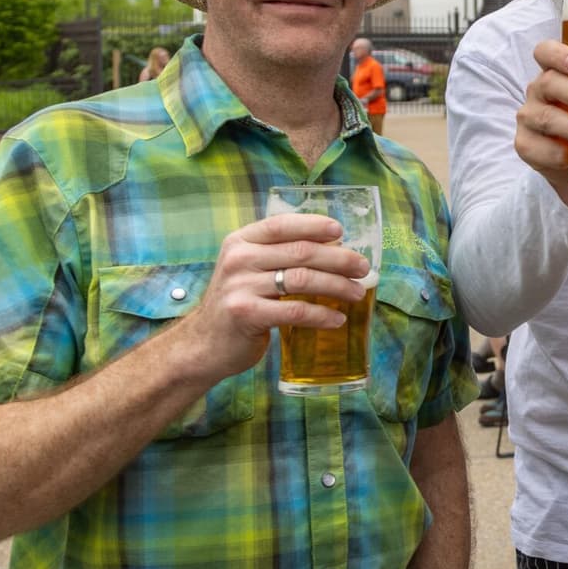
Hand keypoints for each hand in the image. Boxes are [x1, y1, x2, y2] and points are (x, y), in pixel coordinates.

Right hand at [178, 214, 374, 381]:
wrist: (204, 344)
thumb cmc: (239, 303)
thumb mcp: (250, 270)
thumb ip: (279, 256)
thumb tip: (335, 249)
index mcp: (241, 241)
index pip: (282, 225)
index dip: (314, 225)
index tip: (341, 232)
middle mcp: (238, 259)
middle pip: (301, 251)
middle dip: (339, 259)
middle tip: (363, 269)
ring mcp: (240, 286)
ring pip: (303, 279)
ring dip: (337, 286)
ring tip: (357, 294)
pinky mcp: (246, 314)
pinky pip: (295, 311)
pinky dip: (321, 315)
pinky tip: (337, 320)